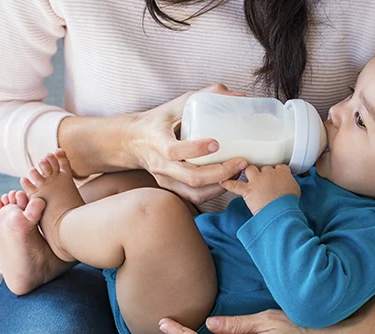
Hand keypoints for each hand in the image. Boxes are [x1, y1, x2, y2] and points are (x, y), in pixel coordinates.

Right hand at [126, 84, 247, 203]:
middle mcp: (160, 164)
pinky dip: (214, 191)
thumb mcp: (178, 103)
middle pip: (192, 177)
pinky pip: (195, 196)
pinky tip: (227, 180)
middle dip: (220, 172)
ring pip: (195, 192)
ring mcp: (165, 179)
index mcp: (157, 140)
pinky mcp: (171, 187)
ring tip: (238, 172)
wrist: (134, 141)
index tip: (217, 143)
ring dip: (221, 185)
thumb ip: (207, 95)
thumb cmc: (159, 120)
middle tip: (241, 162)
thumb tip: (239, 95)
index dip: (196, 149)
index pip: (174, 150)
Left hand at [220, 165, 300, 213]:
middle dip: (262, 172)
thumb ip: (290, 183)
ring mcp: (257, 180)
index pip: (278, 166)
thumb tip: (288, 185)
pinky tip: (223, 182)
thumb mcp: (296, 190)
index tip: (275, 175)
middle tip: (262, 178)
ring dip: (248, 172)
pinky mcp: (248, 190)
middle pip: (263, 167)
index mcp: (282, 172)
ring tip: (247, 175)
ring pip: (249, 169)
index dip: (276, 171)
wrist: (281, 211)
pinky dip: (228, 184)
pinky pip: (234, 185)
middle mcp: (268, 173)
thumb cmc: (289, 203)